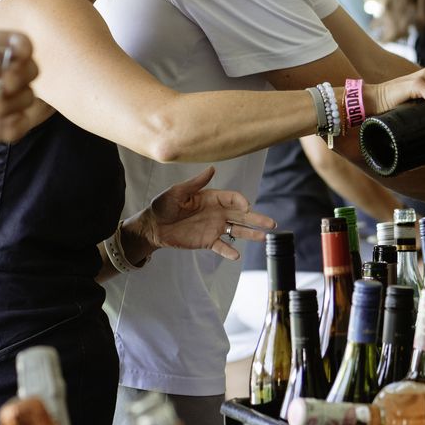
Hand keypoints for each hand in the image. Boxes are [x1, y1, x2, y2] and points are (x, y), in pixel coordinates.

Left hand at [0, 31, 49, 156]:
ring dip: (17, 101)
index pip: (11, 43)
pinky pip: (22, 125)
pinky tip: (4, 130)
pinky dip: (19, 126)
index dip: (21, 44)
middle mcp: (0, 74)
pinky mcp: (2, 124)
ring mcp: (3, 100)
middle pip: (29, 68)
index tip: (23, 51)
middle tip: (7, 84)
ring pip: (28, 96)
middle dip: (23, 74)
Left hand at [131, 167, 275, 259]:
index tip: (246, 207)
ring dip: (250, 234)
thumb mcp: (177, 192)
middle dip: (257, 219)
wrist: (153, 227)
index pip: (232, 198)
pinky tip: (236, 255)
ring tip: (264, 238)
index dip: (241, 202)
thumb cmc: (163, 206)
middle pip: (241, 215)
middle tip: (271, 224)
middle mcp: (217, 212)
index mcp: (211, 198)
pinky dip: (229, 251)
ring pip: (237, 230)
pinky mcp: (208, 241)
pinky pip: (222, 246)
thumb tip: (212, 169)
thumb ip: (196, 183)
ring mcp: (214, 227)